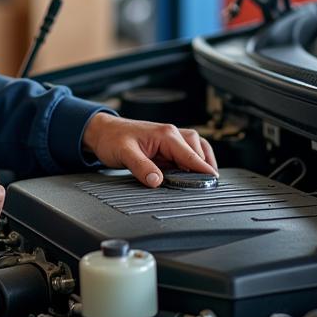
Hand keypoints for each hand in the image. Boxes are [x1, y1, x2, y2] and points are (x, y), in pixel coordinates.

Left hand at [82, 113, 217, 187]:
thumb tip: (156, 181)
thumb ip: (141, 167)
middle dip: (205, 165)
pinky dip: (192, 162)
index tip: (213, 180)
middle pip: (198, 149)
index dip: (203, 167)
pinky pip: (186, 153)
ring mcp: (170, 139)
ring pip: (196, 148)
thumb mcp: (124, 154)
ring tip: (205, 179)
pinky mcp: (166, 146)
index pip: (190, 153)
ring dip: (201, 162)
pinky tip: (190, 174)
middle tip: (207, 185)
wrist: (102, 132)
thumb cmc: (112, 138)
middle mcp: (171, 134)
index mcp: (165, 134)